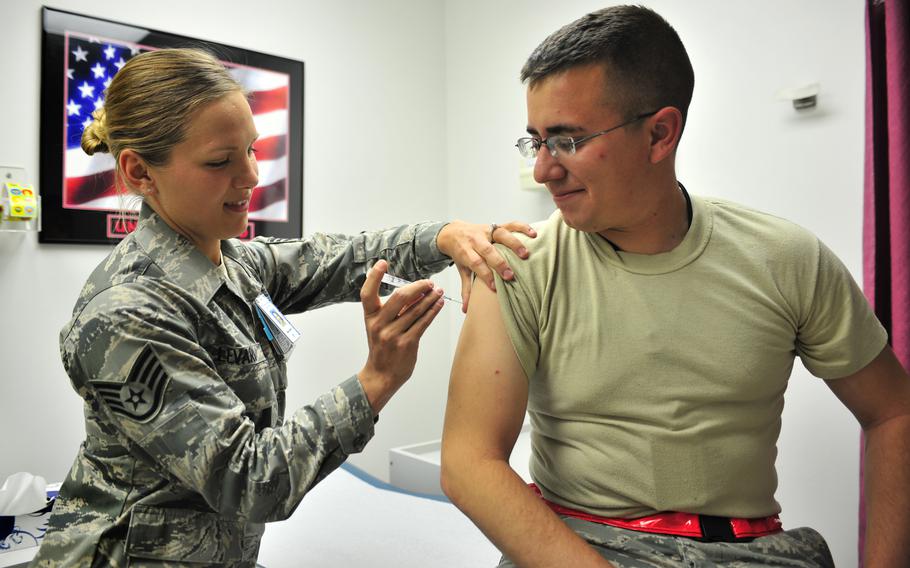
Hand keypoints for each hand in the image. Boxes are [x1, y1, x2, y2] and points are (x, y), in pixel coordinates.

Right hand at [357, 260, 444, 413]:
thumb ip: (392, 310)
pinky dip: (433, 311)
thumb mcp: (379, 327)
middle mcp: (379, 325)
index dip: (373, 277)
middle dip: (417, 287)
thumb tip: (414, 291)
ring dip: (430, 298)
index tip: (382, 263)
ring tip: (438, 290)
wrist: (381, 375)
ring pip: (416, 310)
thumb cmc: (382, 348)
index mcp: (370, 317)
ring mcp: (392, 335)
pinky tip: (439, 304)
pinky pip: (423, 323)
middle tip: (429, 282)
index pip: (367, 293)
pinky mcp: (407, 344)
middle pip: (399, 297)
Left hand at [436, 220, 536, 312]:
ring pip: (500, 234)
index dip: (485, 275)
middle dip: (499, 262)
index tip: (494, 288)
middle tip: (510, 275)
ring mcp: (487, 230)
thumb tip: (466, 310)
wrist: (453, 232)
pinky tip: (533, 234)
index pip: (476, 263)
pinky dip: (522, 227)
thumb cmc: (461, 253)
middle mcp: (476, 240)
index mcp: (466, 251)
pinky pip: (510, 224)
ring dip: (513, 244)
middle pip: (487, 250)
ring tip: (525, 254)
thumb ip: (466, 288)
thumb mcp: (462, 270)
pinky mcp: (496, 226)